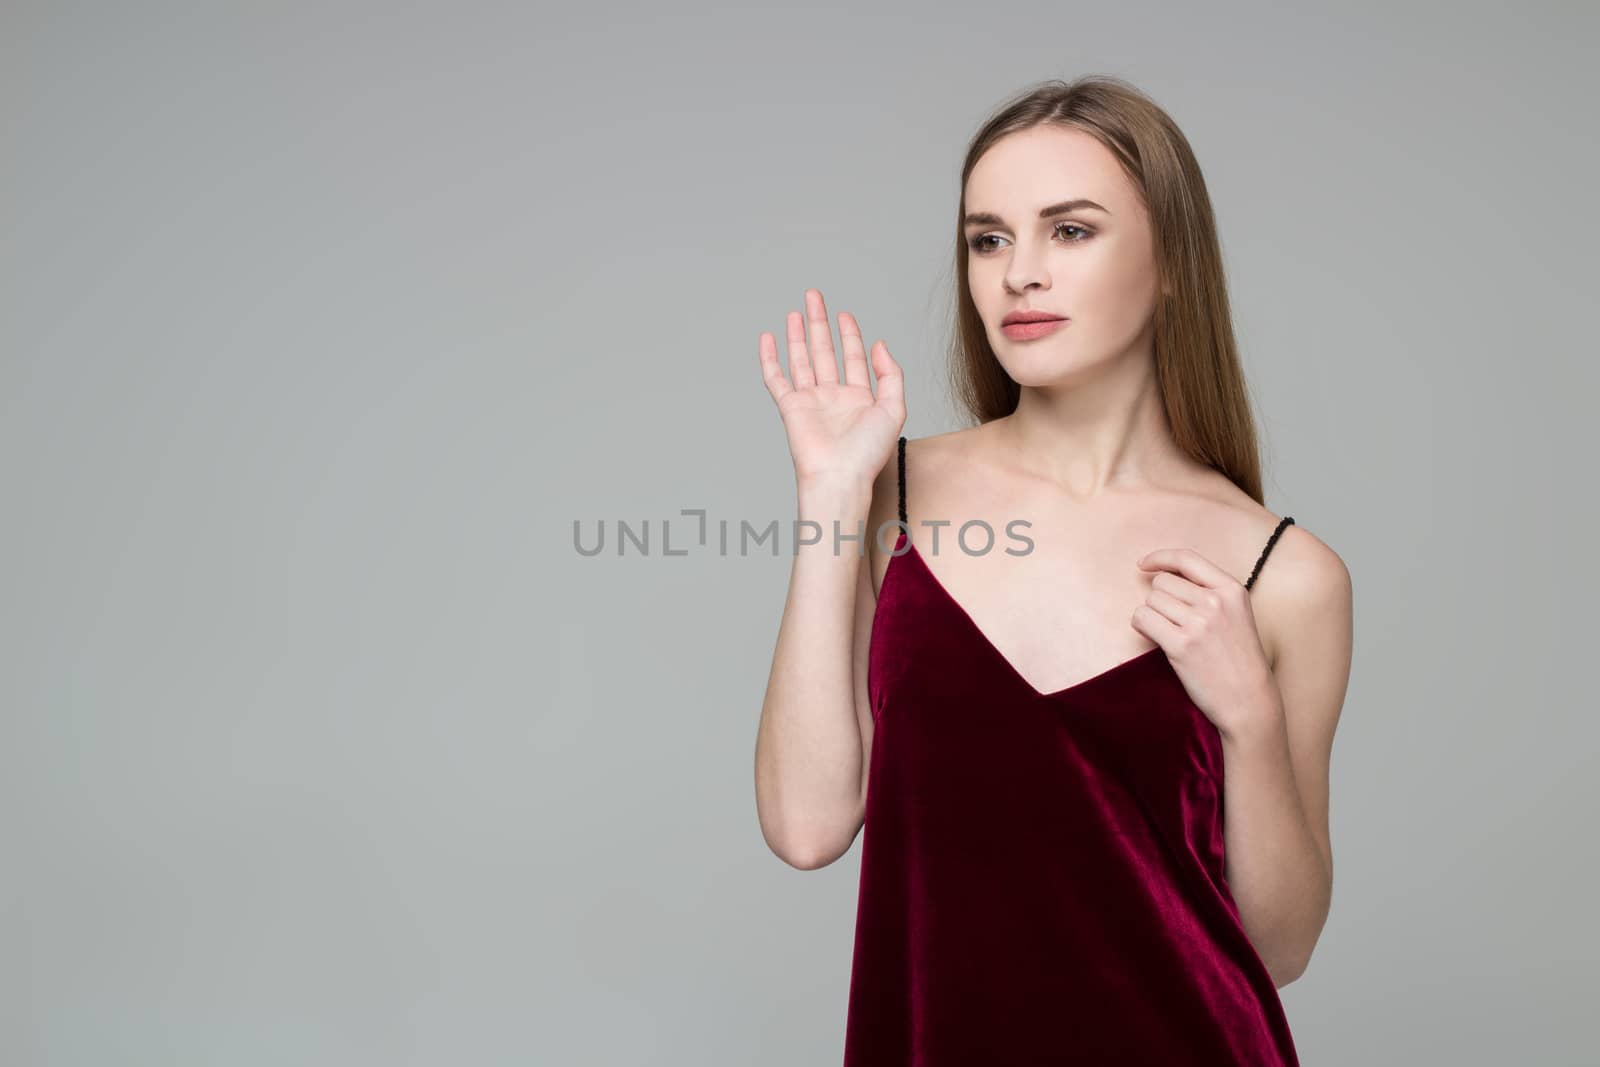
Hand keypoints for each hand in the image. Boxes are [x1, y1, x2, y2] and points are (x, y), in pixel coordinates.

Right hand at [758, 288, 904, 487]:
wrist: (840, 476)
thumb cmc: (868, 453)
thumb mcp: (894, 409)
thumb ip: (891, 374)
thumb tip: (879, 344)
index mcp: (858, 398)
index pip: (853, 358)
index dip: (850, 335)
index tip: (844, 314)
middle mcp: (833, 397)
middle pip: (824, 352)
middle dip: (820, 323)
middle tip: (814, 297)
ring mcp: (810, 402)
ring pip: (801, 360)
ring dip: (798, 335)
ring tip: (796, 312)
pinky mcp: (790, 408)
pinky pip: (776, 378)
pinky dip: (770, 358)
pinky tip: (768, 338)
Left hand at [1132, 547, 1279, 738]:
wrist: (1249, 700)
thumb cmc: (1239, 659)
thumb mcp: (1236, 614)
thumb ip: (1209, 592)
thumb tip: (1164, 575)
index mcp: (1232, 590)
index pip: (1187, 558)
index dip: (1160, 557)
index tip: (1143, 564)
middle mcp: (1215, 601)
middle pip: (1163, 582)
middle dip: (1160, 600)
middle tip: (1175, 623)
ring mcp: (1198, 623)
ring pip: (1150, 600)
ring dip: (1152, 616)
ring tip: (1172, 635)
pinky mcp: (1180, 645)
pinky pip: (1142, 619)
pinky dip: (1142, 627)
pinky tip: (1157, 639)